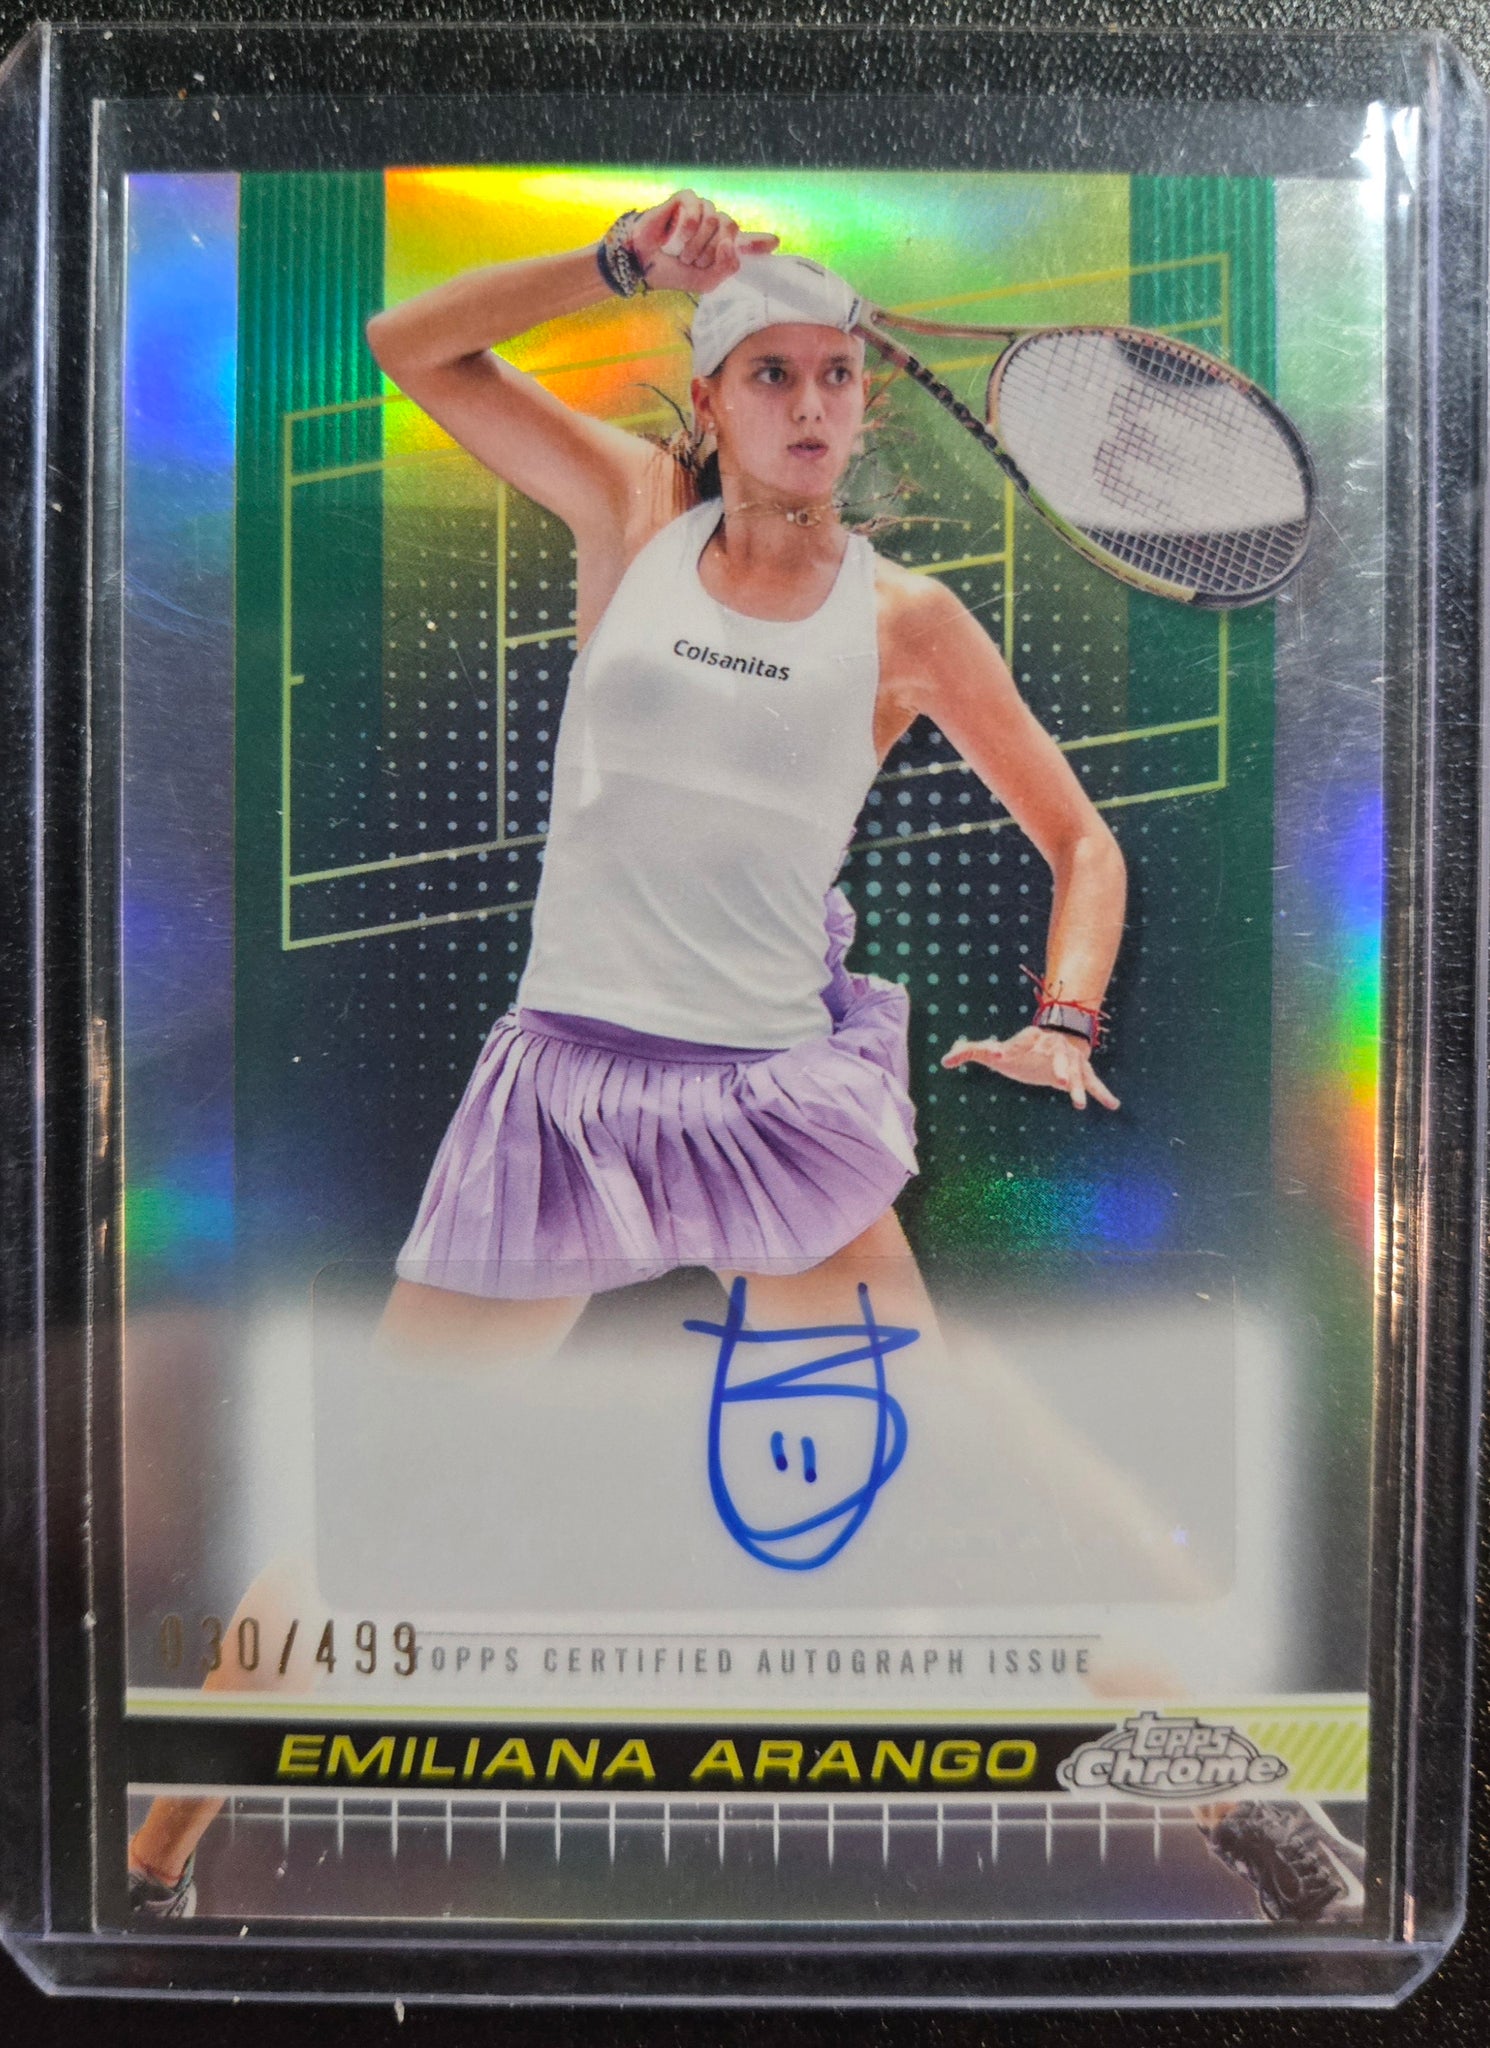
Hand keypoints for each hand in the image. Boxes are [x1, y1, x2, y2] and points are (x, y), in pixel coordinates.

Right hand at [624, 189, 778, 293]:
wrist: (645, 265)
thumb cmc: (673, 272)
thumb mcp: (704, 281)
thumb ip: (725, 268)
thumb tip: (732, 246)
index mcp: (722, 246)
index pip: (746, 242)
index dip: (759, 242)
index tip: (775, 242)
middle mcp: (715, 225)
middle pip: (731, 229)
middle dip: (710, 251)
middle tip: (692, 261)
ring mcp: (702, 210)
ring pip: (714, 220)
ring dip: (694, 243)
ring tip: (679, 252)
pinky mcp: (685, 199)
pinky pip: (696, 210)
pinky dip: (685, 228)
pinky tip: (672, 238)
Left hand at [940, 1025, 1119, 1112]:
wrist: (1052, 1042)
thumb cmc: (1019, 1049)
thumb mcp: (994, 1051)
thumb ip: (970, 1052)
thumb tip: (944, 1060)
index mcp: (1029, 1039)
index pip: (1020, 1040)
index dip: (1009, 1046)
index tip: (996, 1051)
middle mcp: (1052, 1046)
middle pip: (1056, 1053)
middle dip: (1058, 1065)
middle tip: (1059, 1081)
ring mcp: (1069, 1059)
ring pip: (1076, 1071)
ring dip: (1078, 1085)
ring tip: (1078, 1103)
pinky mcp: (1080, 1072)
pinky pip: (1094, 1082)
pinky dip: (1102, 1093)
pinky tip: (1114, 1106)